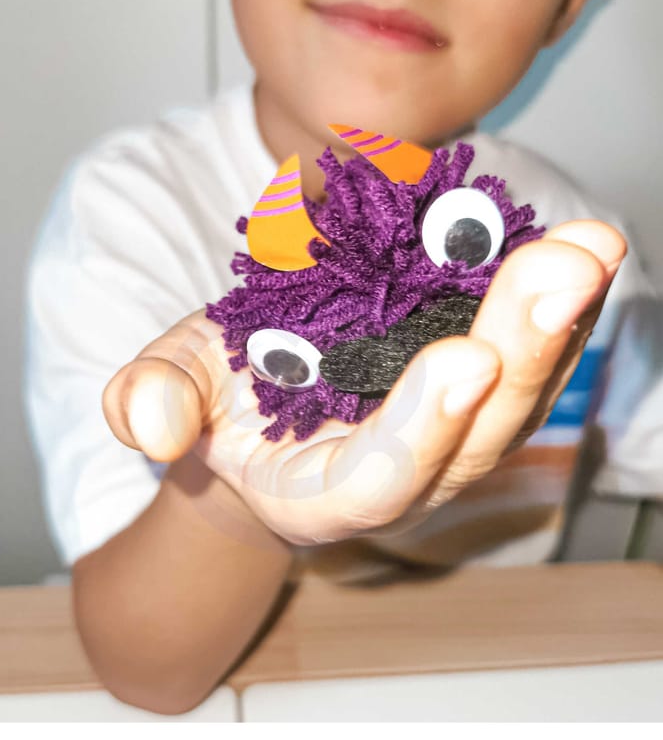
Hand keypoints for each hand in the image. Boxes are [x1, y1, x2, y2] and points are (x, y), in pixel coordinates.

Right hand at [102, 219, 624, 545]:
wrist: (266, 411)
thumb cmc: (218, 405)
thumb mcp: (169, 393)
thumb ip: (150, 405)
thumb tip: (154, 425)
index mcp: (322, 494)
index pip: (381, 478)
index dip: (422, 427)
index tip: (463, 358)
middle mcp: (407, 474)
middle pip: (478, 434)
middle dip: (522, 351)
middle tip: (564, 268)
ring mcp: (451, 433)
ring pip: (519, 394)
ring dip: (558, 320)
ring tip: (588, 245)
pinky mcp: (474, 387)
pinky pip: (525, 352)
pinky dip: (556, 302)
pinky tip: (582, 245)